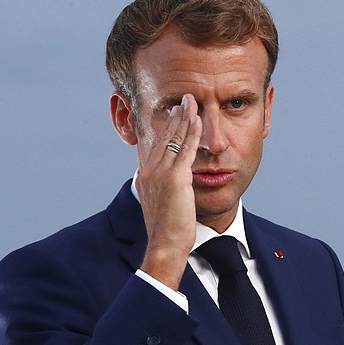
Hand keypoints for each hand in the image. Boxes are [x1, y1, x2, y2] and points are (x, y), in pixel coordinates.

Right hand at [137, 94, 201, 289]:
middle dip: (174, 116)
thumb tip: (172, 187)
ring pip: (174, 139)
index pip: (156, 145)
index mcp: (145, 176)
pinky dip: (192, 132)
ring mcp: (161, 174)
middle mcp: (150, 171)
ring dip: (184, 118)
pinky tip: (198, 120)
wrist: (165, 245)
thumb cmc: (167, 232)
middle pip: (163, 136)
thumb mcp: (162, 206)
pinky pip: (186, 149)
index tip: (172, 114)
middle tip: (182, 100)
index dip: (164, 128)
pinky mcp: (176, 179)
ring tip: (190, 101)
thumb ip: (165, 191)